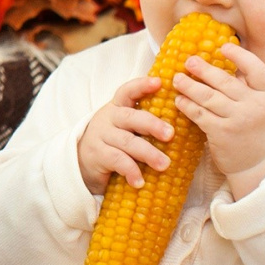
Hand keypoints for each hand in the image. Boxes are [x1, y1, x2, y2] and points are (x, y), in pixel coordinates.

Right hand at [77, 76, 175, 194]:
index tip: (159, 82)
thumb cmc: (113, 143)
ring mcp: (101, 137)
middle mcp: (108, 119)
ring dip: (148, 153)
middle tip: (171, 134)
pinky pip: (117, 161)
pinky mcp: (97, 155)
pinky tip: (140, 182)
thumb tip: (182, 121)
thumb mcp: (125, 128)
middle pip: (131, 117)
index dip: (142, 85)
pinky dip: (131, 171)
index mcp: (118, 108)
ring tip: (164, 165)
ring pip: (127, 142)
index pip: (127, 91)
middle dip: (152, 125)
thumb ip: (143, 122)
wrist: (82, 163)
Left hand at [171, 42, 264, 197]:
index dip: (241, 56)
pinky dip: (187, 106)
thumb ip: (250, 88)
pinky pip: (200, 115)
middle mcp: (255, 106)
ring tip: (177, 79)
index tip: (223, 46)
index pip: (258, 70)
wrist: (261, 165)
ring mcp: (238, 120)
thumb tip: (225, 63)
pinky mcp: (221, 134)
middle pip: (226, 82)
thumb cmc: (259, 132)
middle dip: (204, 70)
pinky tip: (179, 100)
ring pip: (209, 97)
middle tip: (189, 61)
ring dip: (190, 86)